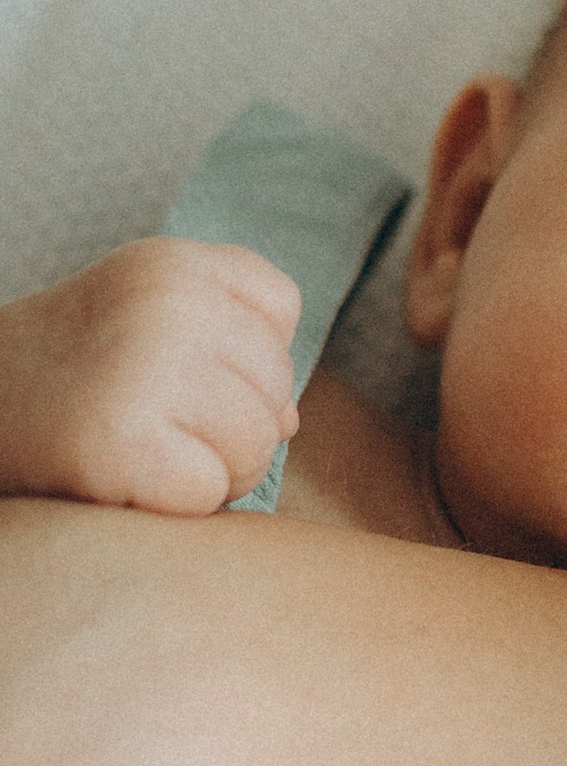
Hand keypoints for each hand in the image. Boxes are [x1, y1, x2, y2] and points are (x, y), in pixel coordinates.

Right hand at [0, 239, 299, 511]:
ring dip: (210, 467)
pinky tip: (124, 476)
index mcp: (171, 263)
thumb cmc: (75, 378)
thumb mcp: (147, 319)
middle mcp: (165, 303)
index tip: (168, 362)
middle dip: (229, 422)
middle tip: (148, 417)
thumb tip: (293, 421)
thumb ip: (233, 343)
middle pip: (278, 386)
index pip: (280, 308)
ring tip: (141, 447)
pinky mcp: (127, 442)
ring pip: (259, 444)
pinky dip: (176, 502)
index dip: (239, 354)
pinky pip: (212, 490)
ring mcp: (146, 368)